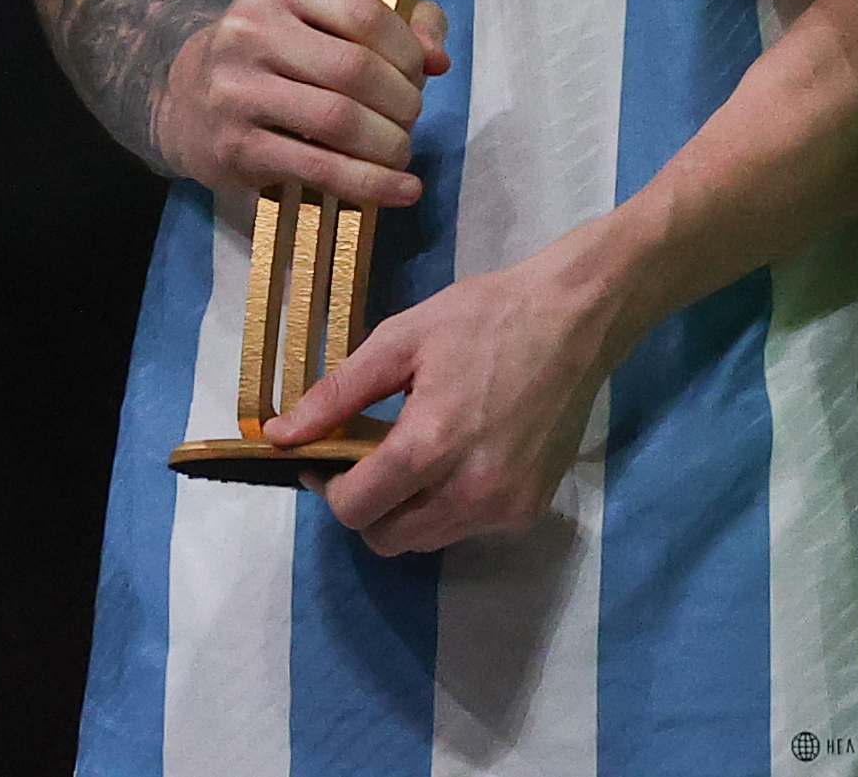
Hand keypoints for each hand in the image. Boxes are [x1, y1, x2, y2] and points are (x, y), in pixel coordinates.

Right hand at [157, 0, 448, 208]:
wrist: (186, 100)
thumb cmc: (275, 53)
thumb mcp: (322, 19)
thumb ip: (393, 25)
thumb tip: (439, 57)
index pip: (364, 13)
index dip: (408, 49)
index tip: (421, 72)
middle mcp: (249, 30)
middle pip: (355, 70)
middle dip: (403, 101)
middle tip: (410, 117)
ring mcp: (236, 91)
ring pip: (339, 121)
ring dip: (390, 144)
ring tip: (402, 151)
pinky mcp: (235, 148)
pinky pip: (318, 169)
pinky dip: (370, 183)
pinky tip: (401, 191)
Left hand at [271, 234, 624, 553]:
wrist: (577, 318)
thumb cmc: (485, 317)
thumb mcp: (402, 338)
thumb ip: (338, 393)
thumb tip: (280, 434)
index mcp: (430, 446)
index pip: (354, 509)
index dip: (327, 487)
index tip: (325, 458)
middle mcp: (469, 492)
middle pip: (385, 539)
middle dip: (363, 506)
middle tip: (365, 460)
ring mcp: (505, 507)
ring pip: (425, 540)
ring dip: (404, 511)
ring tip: (413, 457)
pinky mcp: (531, 509)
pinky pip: (467, 529)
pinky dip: (447, 508)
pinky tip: (458, 459)